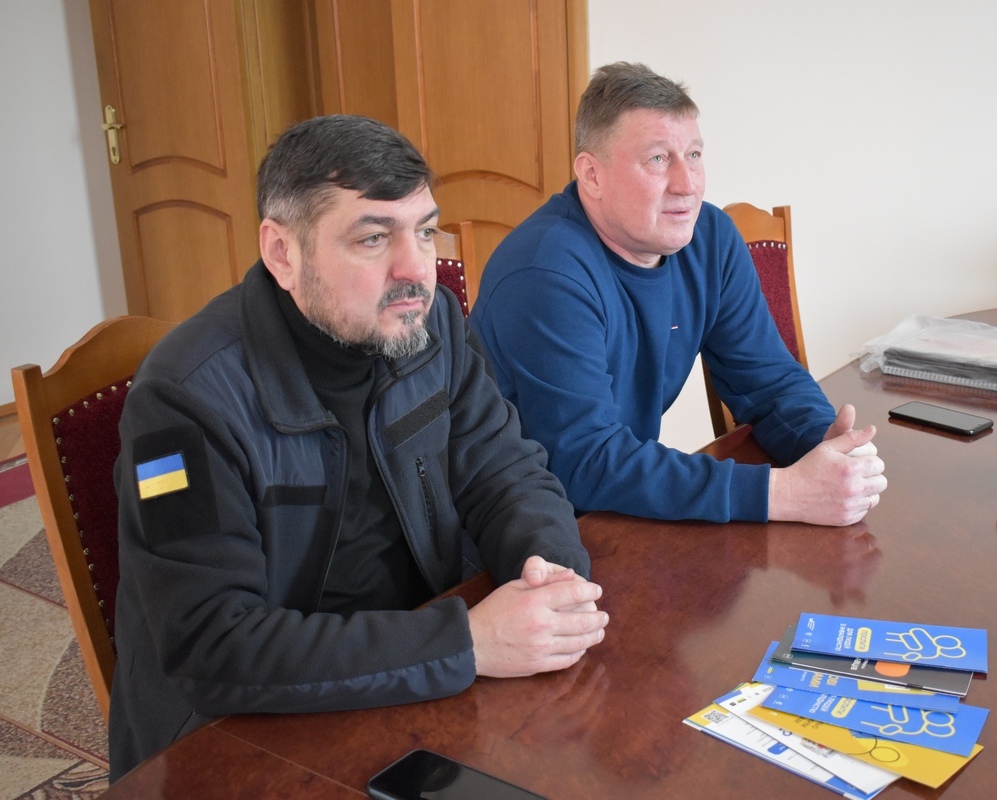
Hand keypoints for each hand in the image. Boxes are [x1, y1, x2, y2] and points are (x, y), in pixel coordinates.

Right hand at [468, 556, 608, 677]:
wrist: (473, 643)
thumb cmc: (492, 611)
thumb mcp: (514, 587)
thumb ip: (543, 581)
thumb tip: (570, 575)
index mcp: (534, 600)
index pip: (572, 592)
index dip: (589, 590)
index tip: (597, 590)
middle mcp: (541, 623)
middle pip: (581, 620)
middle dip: (598, 617)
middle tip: (604, 615)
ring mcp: (540, 647)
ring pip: (578, 642)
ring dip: (593, 636)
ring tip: (600, 631)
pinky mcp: (537, 665)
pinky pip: (566, 660)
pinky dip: (578, 653)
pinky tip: (582, 647)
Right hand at [769, 404, 886, 525]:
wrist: (788, 494)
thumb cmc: (807, 468)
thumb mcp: (826, 448)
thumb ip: (852, 438)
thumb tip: (872, 429)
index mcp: (850, 468)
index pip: (878, 464)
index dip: (869, 462)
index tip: (858, 463)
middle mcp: (853, 488)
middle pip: (881, 482)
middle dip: (871, 476)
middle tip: (856, 475)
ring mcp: (851, 505)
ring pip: (875, 497)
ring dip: (867, 491)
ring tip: (851, 486)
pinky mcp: (847, 518)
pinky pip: (865, 510)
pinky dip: (858, 504)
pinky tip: (844, 498)